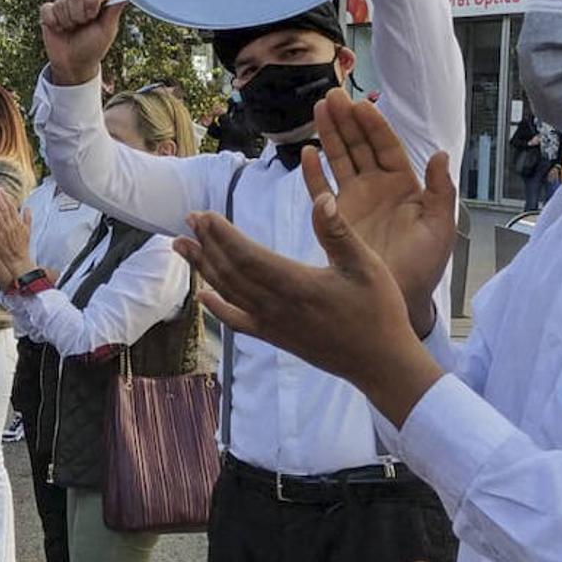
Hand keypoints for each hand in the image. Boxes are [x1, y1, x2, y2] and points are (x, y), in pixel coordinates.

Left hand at [0, 189, 36, 282]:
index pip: (12, 207)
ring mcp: (4, 231)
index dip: (6, 198)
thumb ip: (27, 219)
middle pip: (4, 209)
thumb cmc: (22, 247)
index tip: (2, 190)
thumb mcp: (28, 232)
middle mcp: (11, 226)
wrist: (18, 260)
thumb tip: (28, 208)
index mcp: (18, 223)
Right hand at [39, 0, 123, 86]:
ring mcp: (65, 5)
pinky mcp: (49, 12)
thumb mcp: (107, 31)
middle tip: (81, 26)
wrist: (73, 64)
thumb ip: (114, 12)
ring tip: (71, 30)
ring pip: (62, 2)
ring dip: (66, 21)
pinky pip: (47, 9)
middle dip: (79, 15)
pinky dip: (52, 21)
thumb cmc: (93, 48)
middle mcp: (82, 1)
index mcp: (99, 3)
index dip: (93, 0)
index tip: (92, 16)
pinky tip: (58, 29)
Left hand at [173, 176, 443, 427]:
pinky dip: (217, 309)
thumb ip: (339, 232)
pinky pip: (238, 322)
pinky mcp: (276, 338)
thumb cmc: (378, 311)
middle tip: (188, 219)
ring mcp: (273, 325)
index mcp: (297, 284)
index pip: (247, 256)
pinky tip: (202, 297)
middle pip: (230, 271)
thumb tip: (322, 197)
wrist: (380, 363)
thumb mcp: (367, 265)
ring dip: (203, 268)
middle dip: (206, 244)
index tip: (205, 214)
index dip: (222, 234)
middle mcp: (277, 306)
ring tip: (181, 246)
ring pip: (228, 292)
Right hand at [304, 88, 455, 335]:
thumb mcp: (441, 228)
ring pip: (339, 160)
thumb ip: (442, 191)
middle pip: (359, 146)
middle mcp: (377, 187)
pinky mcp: (336, 217)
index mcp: (404, 185)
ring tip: (318, 109)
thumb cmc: (425, 266)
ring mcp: (354, 201)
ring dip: (329, 135)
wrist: (400, 299)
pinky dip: (313, 172)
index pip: (386, 147)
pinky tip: (306, 152)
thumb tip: (440, 154)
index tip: (361, 105)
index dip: (374, 126)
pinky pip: (321, 189)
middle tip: (332, 96)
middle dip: (346, 120)